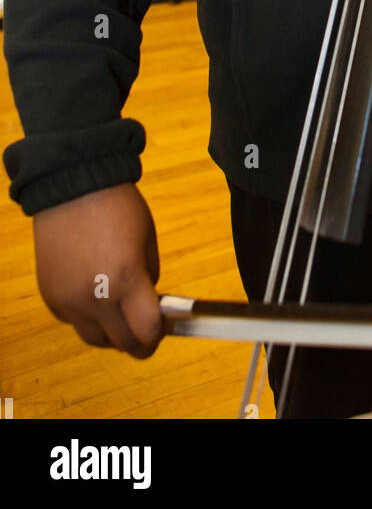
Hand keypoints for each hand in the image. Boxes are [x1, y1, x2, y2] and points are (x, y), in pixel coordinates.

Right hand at [33, 182, 163, 357]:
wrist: (73, 186)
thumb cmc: (117, 207)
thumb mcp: (148, 240)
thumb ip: (150, 277)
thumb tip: (148, 305)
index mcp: (126, 280)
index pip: (147, 332)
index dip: (158, 334)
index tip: (162, 328)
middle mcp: (95, 297)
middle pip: (121, 343)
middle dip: (138, 341)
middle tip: (145, 330)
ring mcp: (69, 300)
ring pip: (94, 339)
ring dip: (111, 332)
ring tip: (119, 313)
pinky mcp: (51, 296)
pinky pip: (73, 321)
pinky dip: (87, 315)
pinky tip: (94, 293)